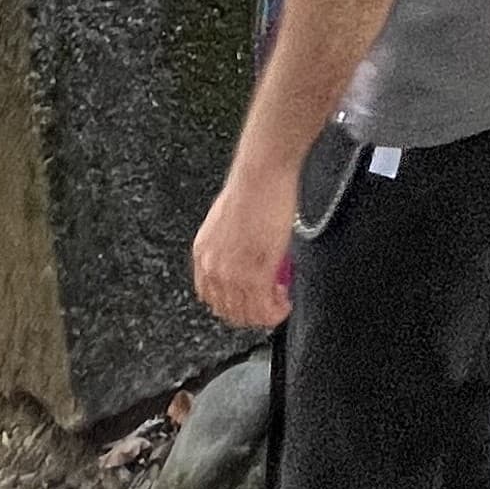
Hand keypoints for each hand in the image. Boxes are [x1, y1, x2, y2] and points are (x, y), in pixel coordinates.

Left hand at [192, 155, 297, 329]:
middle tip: (270, 302)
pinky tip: (286, 302)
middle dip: (251, 312)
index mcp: (203, 253)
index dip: (233, 303)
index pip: (211, 296)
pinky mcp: (257, 274)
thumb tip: (245, 254)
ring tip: (280, 301)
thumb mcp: (226, 220)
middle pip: (228, 311)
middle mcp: (214, 268)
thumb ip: (229, 244)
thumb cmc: (251, 187)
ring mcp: (234, 274)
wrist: (261, 174)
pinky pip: (266, 308)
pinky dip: (277, 311)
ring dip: (266, 313)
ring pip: (248, 314)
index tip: (249, 300)